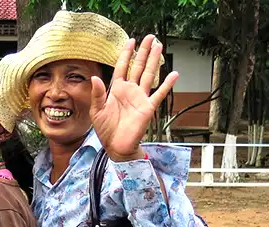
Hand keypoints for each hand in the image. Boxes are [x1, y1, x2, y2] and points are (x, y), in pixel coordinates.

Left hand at [89, 34, 178, 161]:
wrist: (116, 146)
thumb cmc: (106, 130)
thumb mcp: (96, 111)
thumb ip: (97, 94)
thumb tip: (94, 77)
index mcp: (117, 90)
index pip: (122, 67)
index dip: (126, 54)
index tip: (131, 41)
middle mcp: (130, 91)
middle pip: (138, 67)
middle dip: (143, 52)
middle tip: (150, 38)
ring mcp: (140, 98)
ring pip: (149, 75)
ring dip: (154, 61)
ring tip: (159, 46)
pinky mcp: (148, 108)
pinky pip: (159, 94)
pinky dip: (167, 85)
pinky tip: (174, 74)